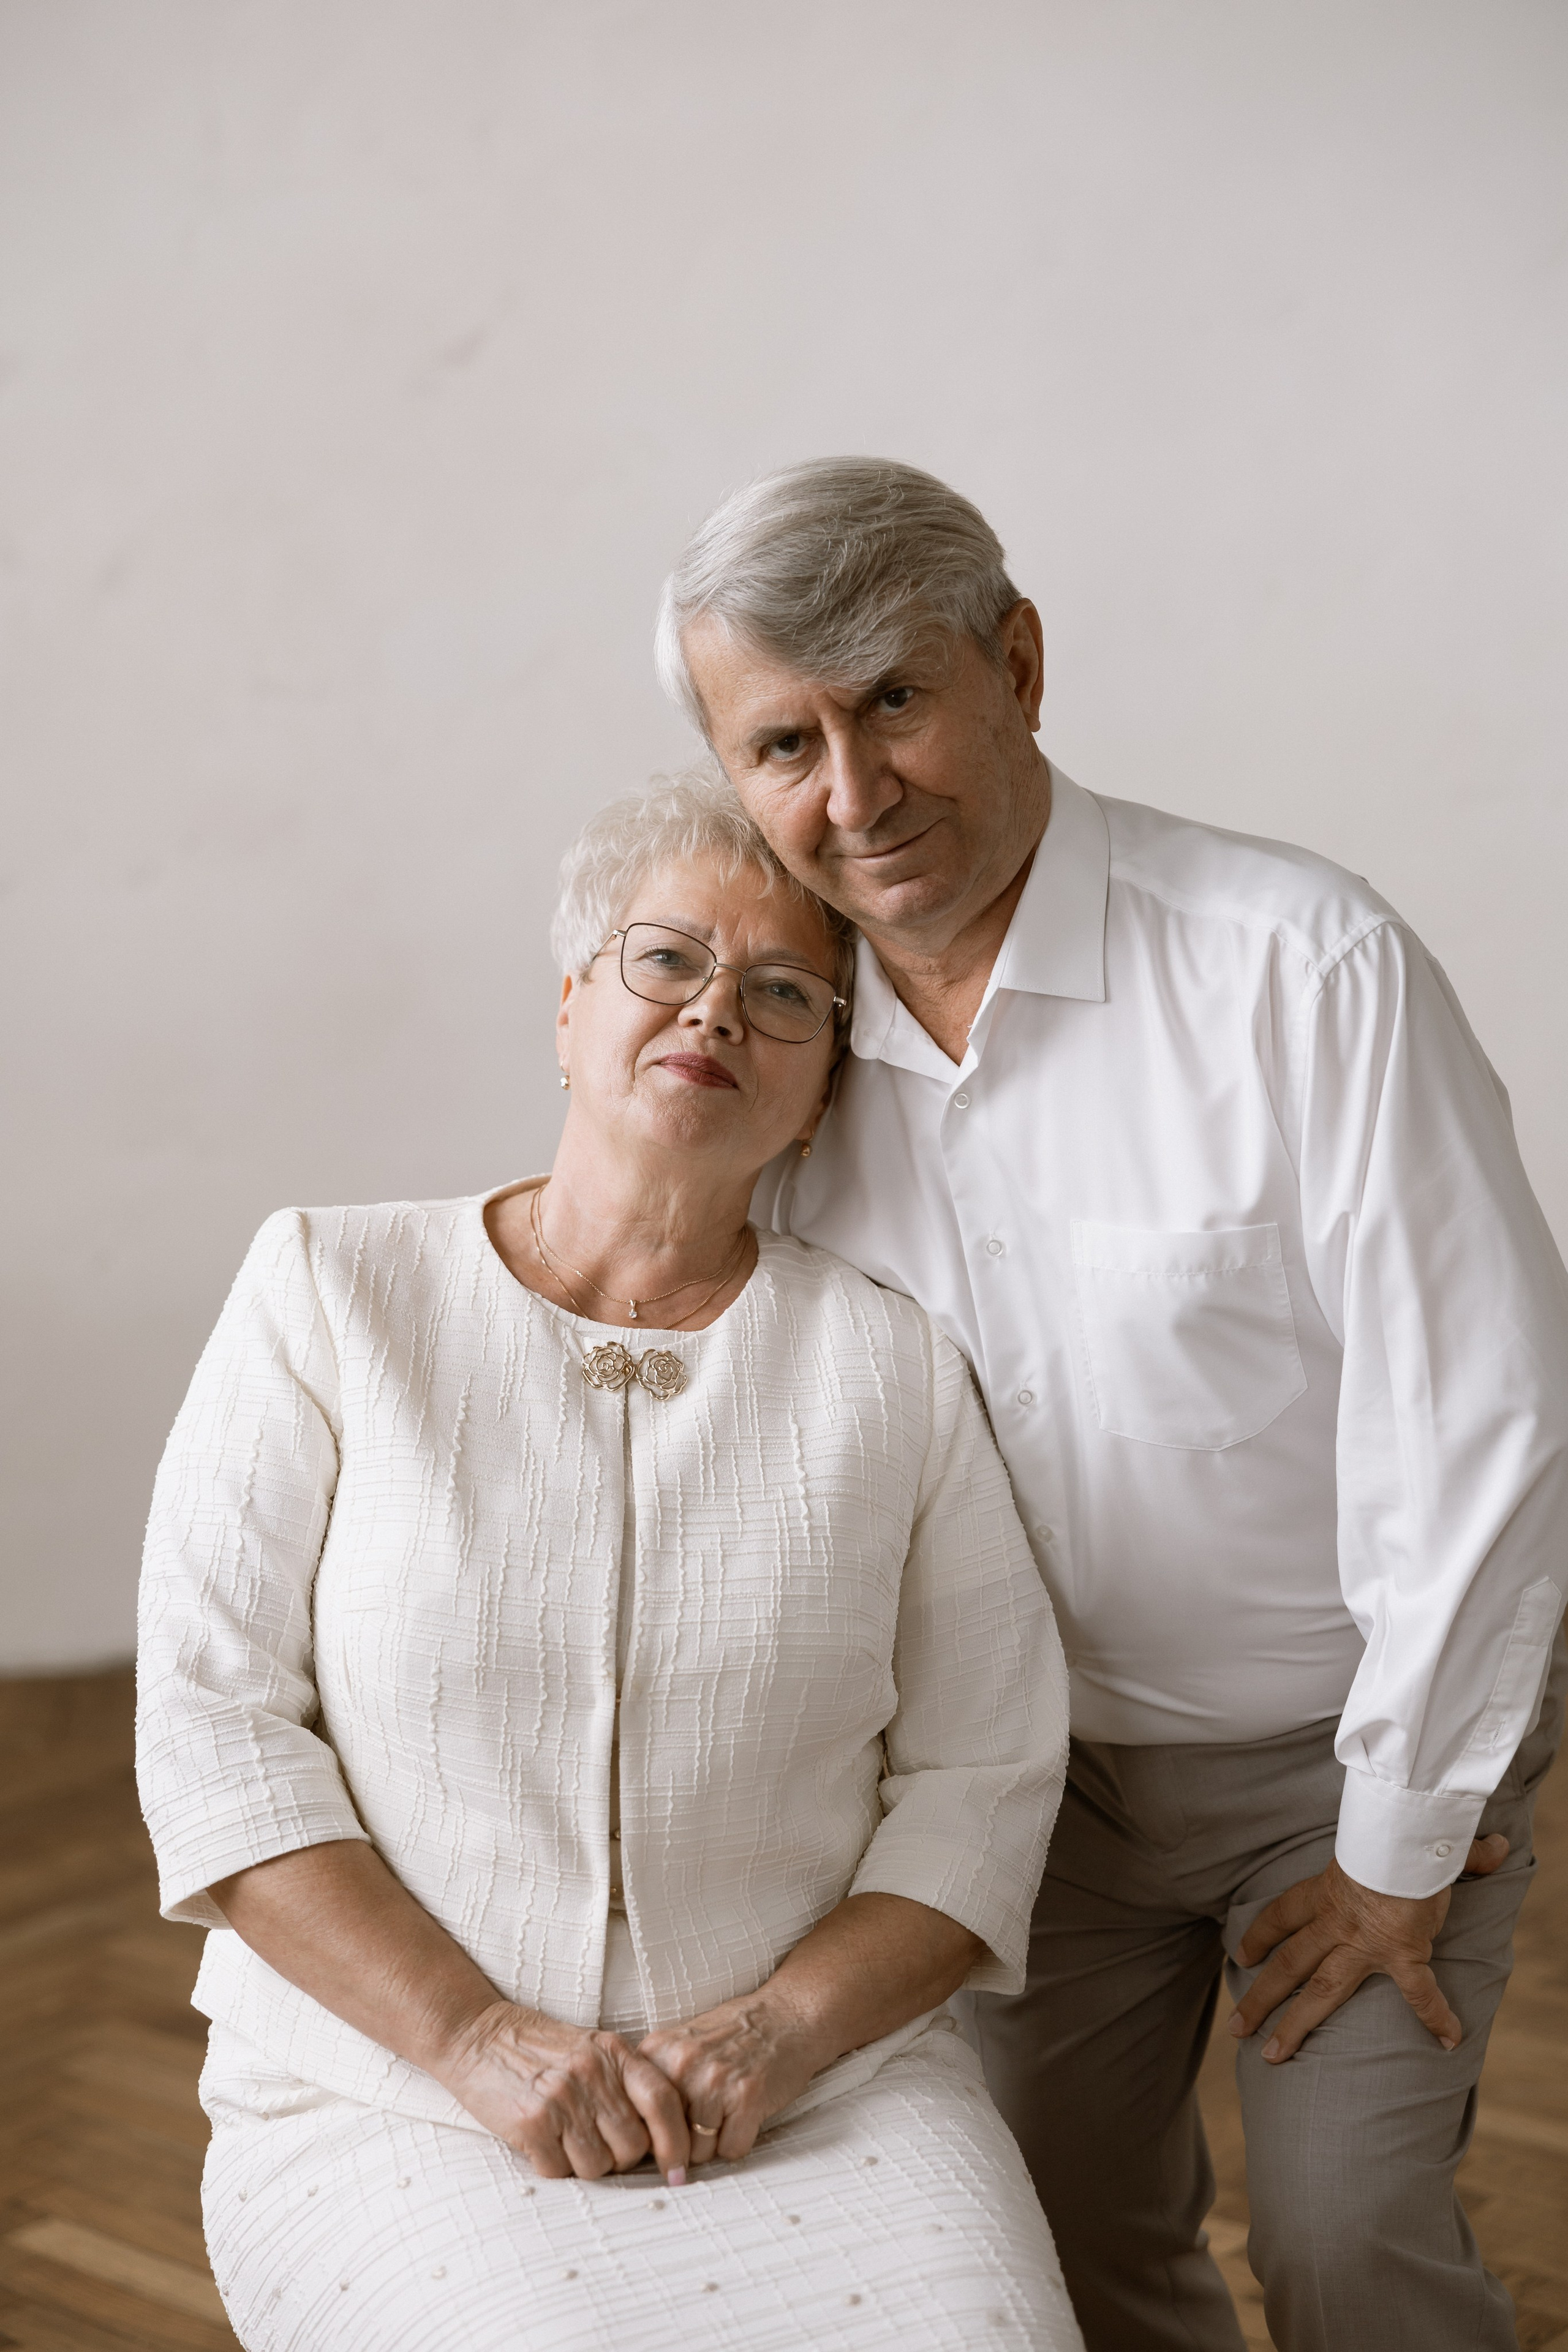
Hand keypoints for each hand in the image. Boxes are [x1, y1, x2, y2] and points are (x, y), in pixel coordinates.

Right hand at [436, 1999, 691, 2181]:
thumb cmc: (537, 2048)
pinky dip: (551, 2166)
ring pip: (597, 2167)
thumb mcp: (590, 2048)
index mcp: (613, 2052)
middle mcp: (592, 2073)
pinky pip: (558, 2172)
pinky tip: (539, 2141)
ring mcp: (561, 2097)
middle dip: (618, 2157)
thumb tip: (660, 2137)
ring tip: (563, 2138)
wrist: (475, 2035)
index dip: (677, 2142)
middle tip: (594, 2141)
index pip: (663, 2101)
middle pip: (632, 2147)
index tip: (678, 2170)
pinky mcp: (530, 2122)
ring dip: (583, 2165)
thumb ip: (623, 2081)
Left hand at [636, 1990, 824, 2166]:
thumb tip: (637, 2139)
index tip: (666, 2136)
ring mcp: (715, 2081)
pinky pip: (732, 2150)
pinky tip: (746, 2114)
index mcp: (658, 2050)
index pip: (638, 2118)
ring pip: (700, 2152)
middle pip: (668, 2141)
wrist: (786, 2016)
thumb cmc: (734, 2035)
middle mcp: (682, 2065)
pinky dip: (740, 2141)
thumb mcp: (681, 2044)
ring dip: (714, 2143)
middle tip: (707, 2119)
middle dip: (687, 2142)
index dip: (654, 2133)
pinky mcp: (748, 2097)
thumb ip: (657, 2081)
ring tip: (728, 2112)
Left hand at [1229, 1836, 1509, 2061]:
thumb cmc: (1387, 1829)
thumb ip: (1394, 1842)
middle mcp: (1336, 1923)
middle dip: (1260, 1998)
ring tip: (1272, 2057)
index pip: (1283, 1914)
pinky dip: (1436, 2016)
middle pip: (1288, 1964)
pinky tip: (1449, 2040)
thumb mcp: (1378, 1837)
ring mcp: (1365, 1944)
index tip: (1242, 1956)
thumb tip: (1480, 1840)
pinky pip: (1418, 1994)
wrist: (1403, 1836)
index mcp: (1325, 1893)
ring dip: (1295, 2025)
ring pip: (1321, 1991)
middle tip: (1236, 2028)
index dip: (1261, 1935)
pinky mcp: (1402, 1954)